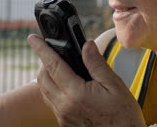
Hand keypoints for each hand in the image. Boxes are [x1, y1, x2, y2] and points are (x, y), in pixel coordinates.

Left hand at [27, 34, 145, 126]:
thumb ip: (97, 64)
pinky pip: (51, 102)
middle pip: (43, 78)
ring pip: (44, 91)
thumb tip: (86, 45)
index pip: (53, 65)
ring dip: (46, 75)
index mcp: (76, 94)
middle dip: (44, 61)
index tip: (33, 38)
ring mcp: (63, 116)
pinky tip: (65, 85)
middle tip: (52, 50)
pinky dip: (52, 89)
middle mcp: (64, 106)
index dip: (41, 49)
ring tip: (59, 65)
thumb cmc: (123, 116)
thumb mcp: (114, 85)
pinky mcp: (64, 123)